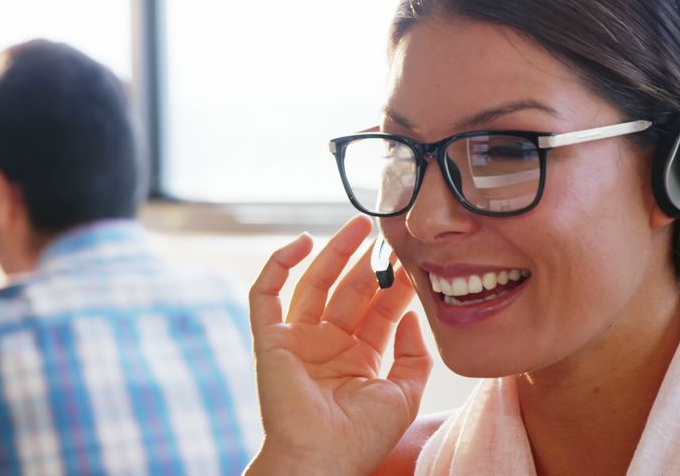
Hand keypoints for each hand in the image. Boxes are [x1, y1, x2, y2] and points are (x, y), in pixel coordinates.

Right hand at [246, 216, 432, 475]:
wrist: (320, 461)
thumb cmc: (361, 439)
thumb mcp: (403, 395)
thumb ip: (413, 356)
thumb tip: (408, 317)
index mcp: (357, 358)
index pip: (377, 310)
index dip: (394, 284)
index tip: (411, 259)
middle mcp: (327, 344)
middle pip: (349, 291)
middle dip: (368, 262)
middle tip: (385, 231)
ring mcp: (298, 340)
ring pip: (314, 284)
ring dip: (334, 253)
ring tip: (358, 226)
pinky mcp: (270, 339)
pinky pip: (266, 295)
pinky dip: (278, 265)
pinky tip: (302, 242)